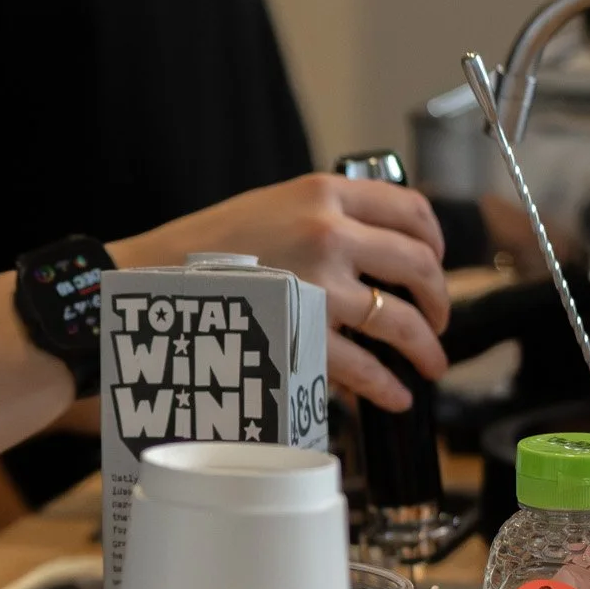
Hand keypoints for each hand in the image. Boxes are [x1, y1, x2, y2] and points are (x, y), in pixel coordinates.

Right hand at [118, 174, 449, 410]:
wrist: (150, 279)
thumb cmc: (202, 248)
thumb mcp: (269, 206)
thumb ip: (322, 216)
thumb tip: (375, 248)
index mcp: (322, 194)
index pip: (410, 209)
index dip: (436, 240)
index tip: (436, 261)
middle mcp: (329, 233)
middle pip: (418, 266)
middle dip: (440, 298)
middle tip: (438, 320)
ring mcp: (319, 286)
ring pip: (402, 320)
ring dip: (427, 347)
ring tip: (432, 363)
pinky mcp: (303, 334)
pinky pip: (364, 366)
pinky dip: (387, 386)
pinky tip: (396, 395)